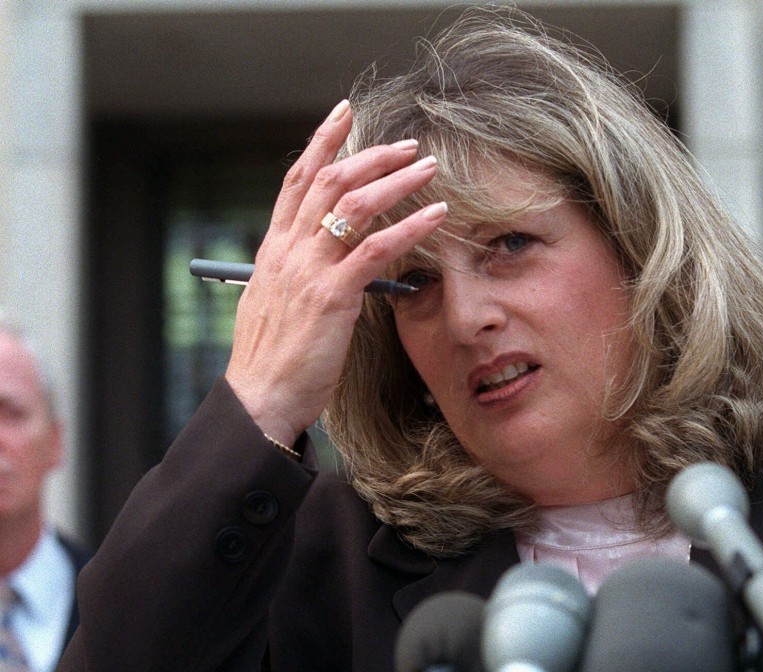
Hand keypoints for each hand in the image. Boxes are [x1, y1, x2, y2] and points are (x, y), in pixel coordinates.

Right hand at [224, 100, 446, 444]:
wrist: (259, 399)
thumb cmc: (272, 359)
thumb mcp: (275, 304)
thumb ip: (297, 274)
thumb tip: (325, 258)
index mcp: (274, 249)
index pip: (297, 180)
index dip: (321, 142)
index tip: (344, 113)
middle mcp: (289, 250)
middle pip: (330, 181)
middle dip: (371, 155)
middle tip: (409, 146)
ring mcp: (309, 270)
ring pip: (355, 205)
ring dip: (396, 181)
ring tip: (429, 169)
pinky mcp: (332, 295)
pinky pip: (377, 249)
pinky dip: (410, 226)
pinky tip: (436, 214)